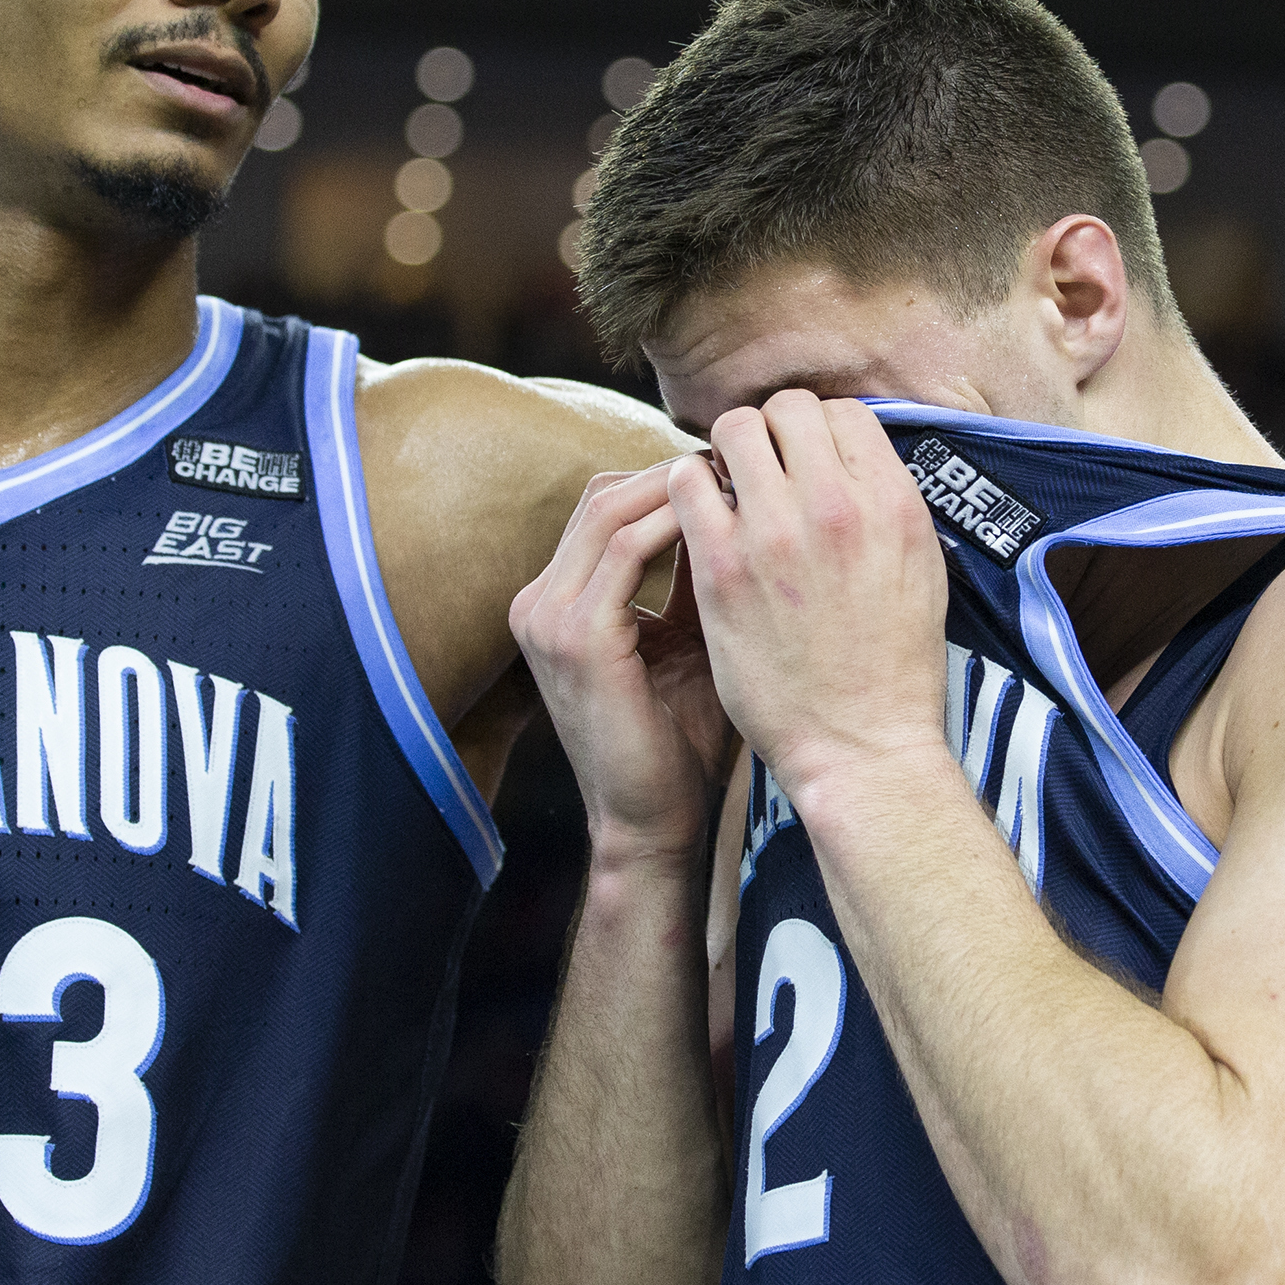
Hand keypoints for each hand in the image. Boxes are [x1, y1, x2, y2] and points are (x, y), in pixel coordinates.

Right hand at [510, 469, 731, 866]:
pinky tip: (727, 519)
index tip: (739, 469)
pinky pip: (625, 551)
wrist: (654, 824)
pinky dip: (675, 525)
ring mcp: (546, 619)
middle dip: (674, 472)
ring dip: (678, 488)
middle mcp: (537, 602)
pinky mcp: (574, 640)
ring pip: (610, 511)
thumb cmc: (681, 741)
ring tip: (742, 480)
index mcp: (555, 601)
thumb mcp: (691, 642)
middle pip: (602, 496)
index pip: (606, 507)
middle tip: (745, 460)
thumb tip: (747, 502)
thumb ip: (700, 577)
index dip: (668, 480)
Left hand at [664, 393, 952, 808]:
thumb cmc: (895, 667)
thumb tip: (853, 461)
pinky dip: (687, 488)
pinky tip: (698, 519)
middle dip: (770, 431)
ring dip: (726, 452)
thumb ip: (887, 506)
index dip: (817, 430)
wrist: (861, 747)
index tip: (803, 461)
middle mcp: (837, 506)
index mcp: (893, 503)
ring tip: (727, 488)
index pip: (843, 412)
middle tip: (760, 469)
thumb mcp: (921, 570)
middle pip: (787, 408)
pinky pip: (686, 483)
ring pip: (731, 431)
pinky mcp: (721, 568)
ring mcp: (775, 534)